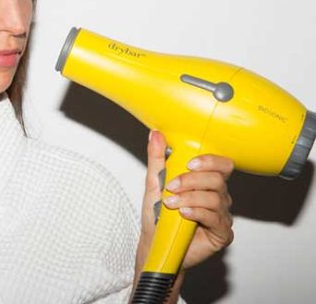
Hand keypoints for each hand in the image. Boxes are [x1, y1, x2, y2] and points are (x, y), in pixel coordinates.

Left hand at [138, 130, 234, 270]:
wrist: (154, 242)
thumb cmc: (157, 213)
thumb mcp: (153, 182)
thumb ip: (157, 158)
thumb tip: (156, 134)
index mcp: (206, 181)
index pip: (222, 164)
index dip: (209, 160)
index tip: (189, 163)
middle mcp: (218, 195)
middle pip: (217, 179)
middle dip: (191, 180)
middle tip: (171, 186)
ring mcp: (221, 214)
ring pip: (216, 198)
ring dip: (189, 198)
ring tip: (170, 203)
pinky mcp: (222, 233)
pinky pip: (216, 218)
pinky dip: (197, 212)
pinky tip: (183, 213)